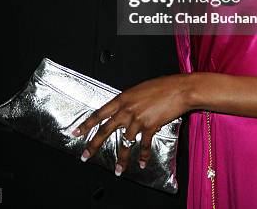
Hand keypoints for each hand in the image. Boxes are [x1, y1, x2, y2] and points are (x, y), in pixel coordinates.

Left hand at [72, 75, 188, 174]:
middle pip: (105, 130)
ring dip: (121, 159)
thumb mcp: (139, 89)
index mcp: (123, 99)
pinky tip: (142, 163)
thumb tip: (125, 110)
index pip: (99, 113)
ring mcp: (138, 119)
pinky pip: (144, 145)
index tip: (77, 132)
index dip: (87, 124)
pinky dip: (144, 156)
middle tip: (85, 156)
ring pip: (125, 143)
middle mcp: (127, 110)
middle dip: (93, 145)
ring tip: (118, 170)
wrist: (179, 89)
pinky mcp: (150, 126)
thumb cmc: (162, 86)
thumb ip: (130, 101)